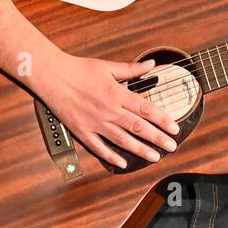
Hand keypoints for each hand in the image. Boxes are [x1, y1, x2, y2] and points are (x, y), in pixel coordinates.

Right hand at [32, 54, 179, 169]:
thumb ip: (132, 68)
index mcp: (117, 93)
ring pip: (122, 140)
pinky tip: (123, 163)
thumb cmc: (79, 69)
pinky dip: (111, 156)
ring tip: (155, 157)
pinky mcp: (82, 131)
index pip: (146, 109)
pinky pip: (99, 148)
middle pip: (138, 127)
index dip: (162, 120)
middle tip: (172, 147)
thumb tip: (151, 64)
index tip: (175, 128)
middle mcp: (109, 110)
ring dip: (140, 150)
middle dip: (158, 138)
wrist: (52, 76)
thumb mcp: (108, 66)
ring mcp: (95, 123)